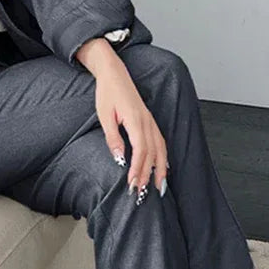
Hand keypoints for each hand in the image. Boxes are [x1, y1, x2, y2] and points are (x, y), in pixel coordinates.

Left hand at [93, 56, 167, 201]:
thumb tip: (120, 159)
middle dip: (148, 175)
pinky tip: (163, 168)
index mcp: (136, 121)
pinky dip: (163, 157)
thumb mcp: (104, 116)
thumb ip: (113, 138)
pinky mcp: (150, 122)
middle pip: (152, 154)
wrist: (114, 74)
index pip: (141, 151)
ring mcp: (151, 122)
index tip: (132, 185)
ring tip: (158, 188)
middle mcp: (147, 122)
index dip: (137, 170)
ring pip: (160, 150)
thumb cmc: (107, 93)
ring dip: (160, 170)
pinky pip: (161, 142)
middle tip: (141, 194)